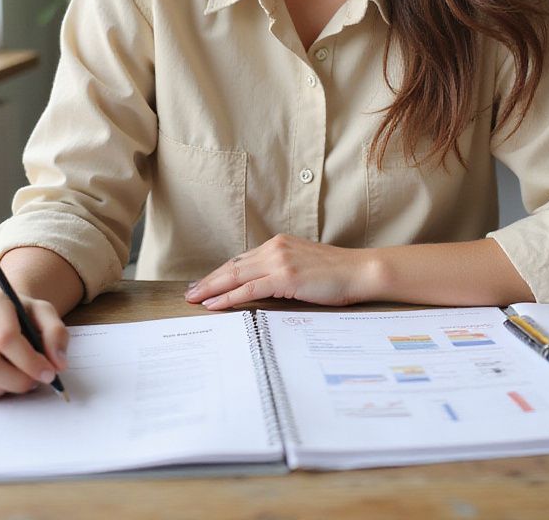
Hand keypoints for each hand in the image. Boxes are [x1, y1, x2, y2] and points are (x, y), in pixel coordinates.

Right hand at [0, 288, 68, 400]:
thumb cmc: (23, 315)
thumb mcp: (46, 315)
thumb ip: (56, 334)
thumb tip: (57, 364)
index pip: (5, 338)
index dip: (29, 362)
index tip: (49, 373)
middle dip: (15, 381)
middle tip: (33, 383)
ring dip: (2, 389)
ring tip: (17, 378)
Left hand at [184, 234, 379, 309]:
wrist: (359, 271)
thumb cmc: (337, 273)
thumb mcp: (303, 266)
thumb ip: (281, 271)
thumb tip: (261, 286)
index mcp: (279, 244)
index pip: (241, 259)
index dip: (220, 273)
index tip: (203, 283)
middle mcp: (275, 247)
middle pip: (232, 265)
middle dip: (208, 280)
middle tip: (189, 293)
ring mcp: (279, 260)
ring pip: (235, 275)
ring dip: (211, 289)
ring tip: (194, 300)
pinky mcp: (284, 277)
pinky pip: (248, 289)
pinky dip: (228, 297)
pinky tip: (214, 305)